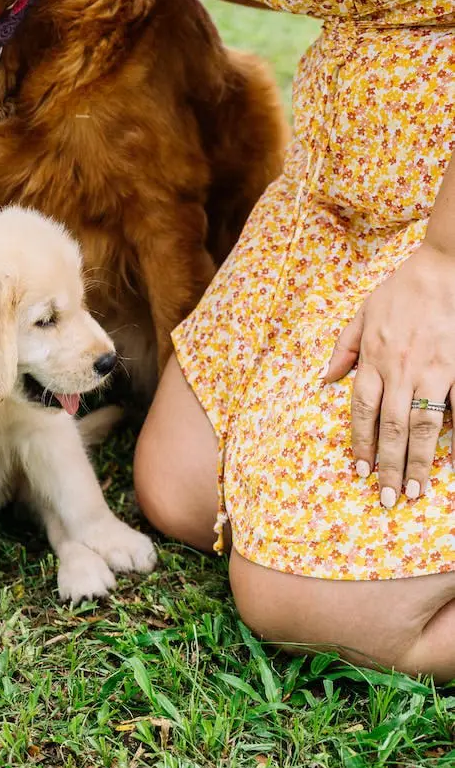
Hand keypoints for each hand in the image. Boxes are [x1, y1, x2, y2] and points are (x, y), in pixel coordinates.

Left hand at [325, 242, 454, 506]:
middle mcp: (399, 369)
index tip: (360, 472)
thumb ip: (344, 348)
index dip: (359, 443)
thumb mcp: (362, 312)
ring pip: (422, 425)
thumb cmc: (402, 289)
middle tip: (388, 498)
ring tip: (417, 490)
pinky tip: (451, 456)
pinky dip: (454, 430)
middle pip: (391, 427)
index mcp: (373, 358)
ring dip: (419, 461)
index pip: (362, 411)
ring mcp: (432, 370)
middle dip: (389, 466)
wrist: (443, 268)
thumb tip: (325, 379)